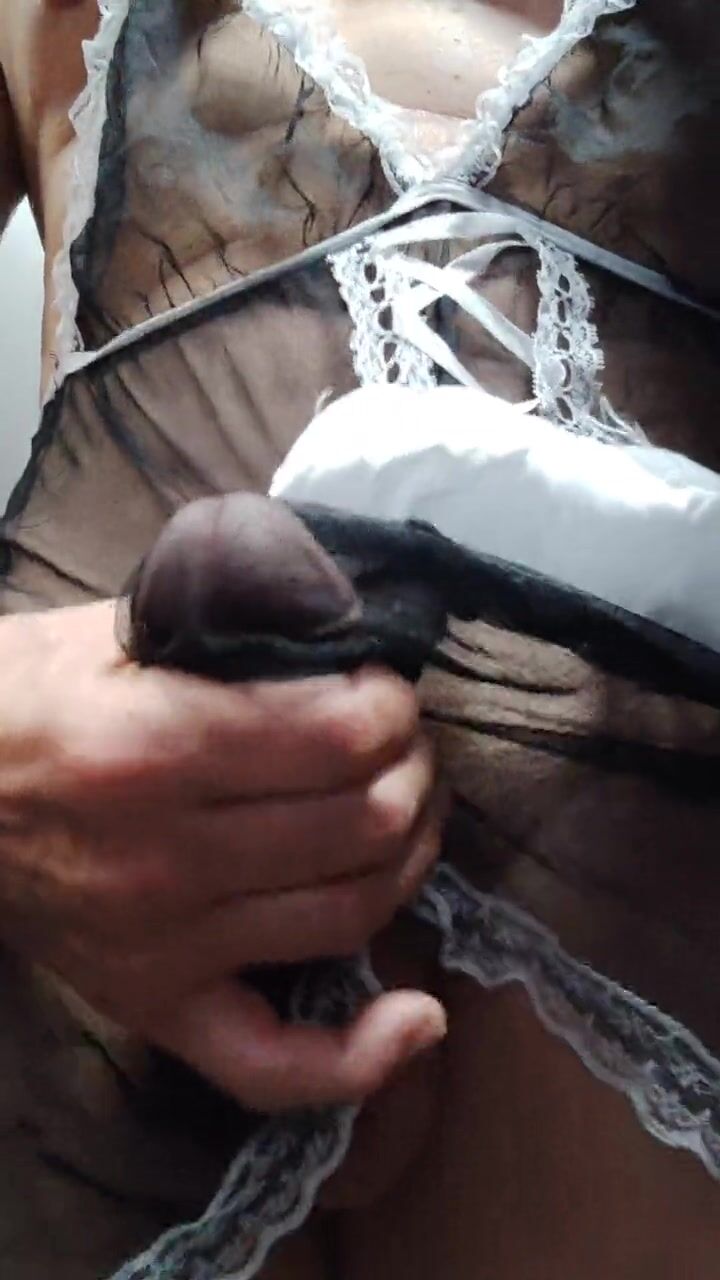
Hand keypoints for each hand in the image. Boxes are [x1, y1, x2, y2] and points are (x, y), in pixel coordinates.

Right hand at [0, 601, 444, 1109]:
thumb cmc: (25, 694)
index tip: (386, 691)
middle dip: (413, 770)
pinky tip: (419, 1017)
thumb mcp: (121, 630)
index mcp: (157, 747)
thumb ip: (239, 632)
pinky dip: (359, 1056)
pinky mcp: (152, 1000)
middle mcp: (167, 857)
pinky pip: (268, 1064)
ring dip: (411, 855)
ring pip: (350, 913)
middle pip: (363, 823)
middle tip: (405, 744)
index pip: (339, 736)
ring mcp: (164, 943)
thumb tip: (355, 638)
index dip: (390, 708)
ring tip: (410, 811)